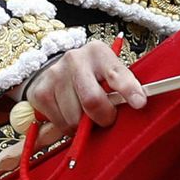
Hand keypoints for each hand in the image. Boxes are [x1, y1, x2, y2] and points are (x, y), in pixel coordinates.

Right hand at [23, 39, 145, 132]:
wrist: (57, 68)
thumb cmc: (92, 75)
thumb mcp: (109, 72)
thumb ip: (120, 86)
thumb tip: (138, 103)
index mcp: (99, 53)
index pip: (117, 73)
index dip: (129, 89)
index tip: (139, 103)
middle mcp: (75, 60)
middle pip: (92, 100)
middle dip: (103, 117)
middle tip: (106, 119)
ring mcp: (55, 75)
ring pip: (75, 117)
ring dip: (84, 125)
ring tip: (85, 113)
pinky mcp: (40, 92)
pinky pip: (59, 123)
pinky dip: (68, 127)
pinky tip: (70, 114)